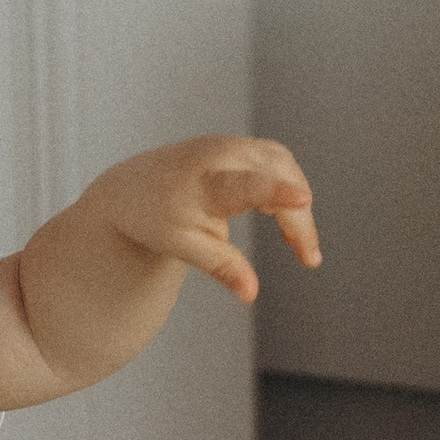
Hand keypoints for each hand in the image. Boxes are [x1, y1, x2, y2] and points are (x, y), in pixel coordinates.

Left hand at [99, 136, 321, 304]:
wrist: (130, 189)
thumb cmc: (154, 219)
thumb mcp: (182, 247)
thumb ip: (221, 267)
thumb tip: (251, 295)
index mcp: (205, 182)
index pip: (247, 185)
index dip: (276, 193)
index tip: (302, 200)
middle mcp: (221, 154)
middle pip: (278, 177)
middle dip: (299, 218)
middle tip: (309, 259)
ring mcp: (232, 144)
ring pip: (284, 165)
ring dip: (296, 202)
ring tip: (295, 244)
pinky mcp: (239, 145)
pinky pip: (277, 162)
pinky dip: (286, 189)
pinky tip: (280, 223)